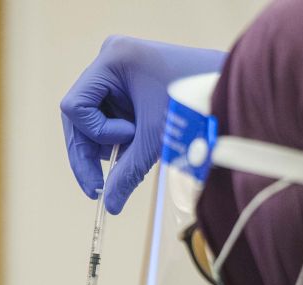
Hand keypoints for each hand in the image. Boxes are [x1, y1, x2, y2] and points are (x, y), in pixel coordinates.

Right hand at [60, 36, 225, 213]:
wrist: (227, 90)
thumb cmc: (194, 103)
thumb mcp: (156, 139)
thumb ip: (128, 173)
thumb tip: (110, 206)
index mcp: (112, 60)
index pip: (75, 106)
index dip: (93, 133)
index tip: (123, 145)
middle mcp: (109, 60)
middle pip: (79, 115)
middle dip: (91, 149)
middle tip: (98, 189)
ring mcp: (117, 71)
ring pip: (92, 120)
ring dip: (110, 143)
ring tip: (139, 145)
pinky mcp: (127, 85)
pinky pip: (108, 117)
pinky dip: (120, 137)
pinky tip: (140, 141)